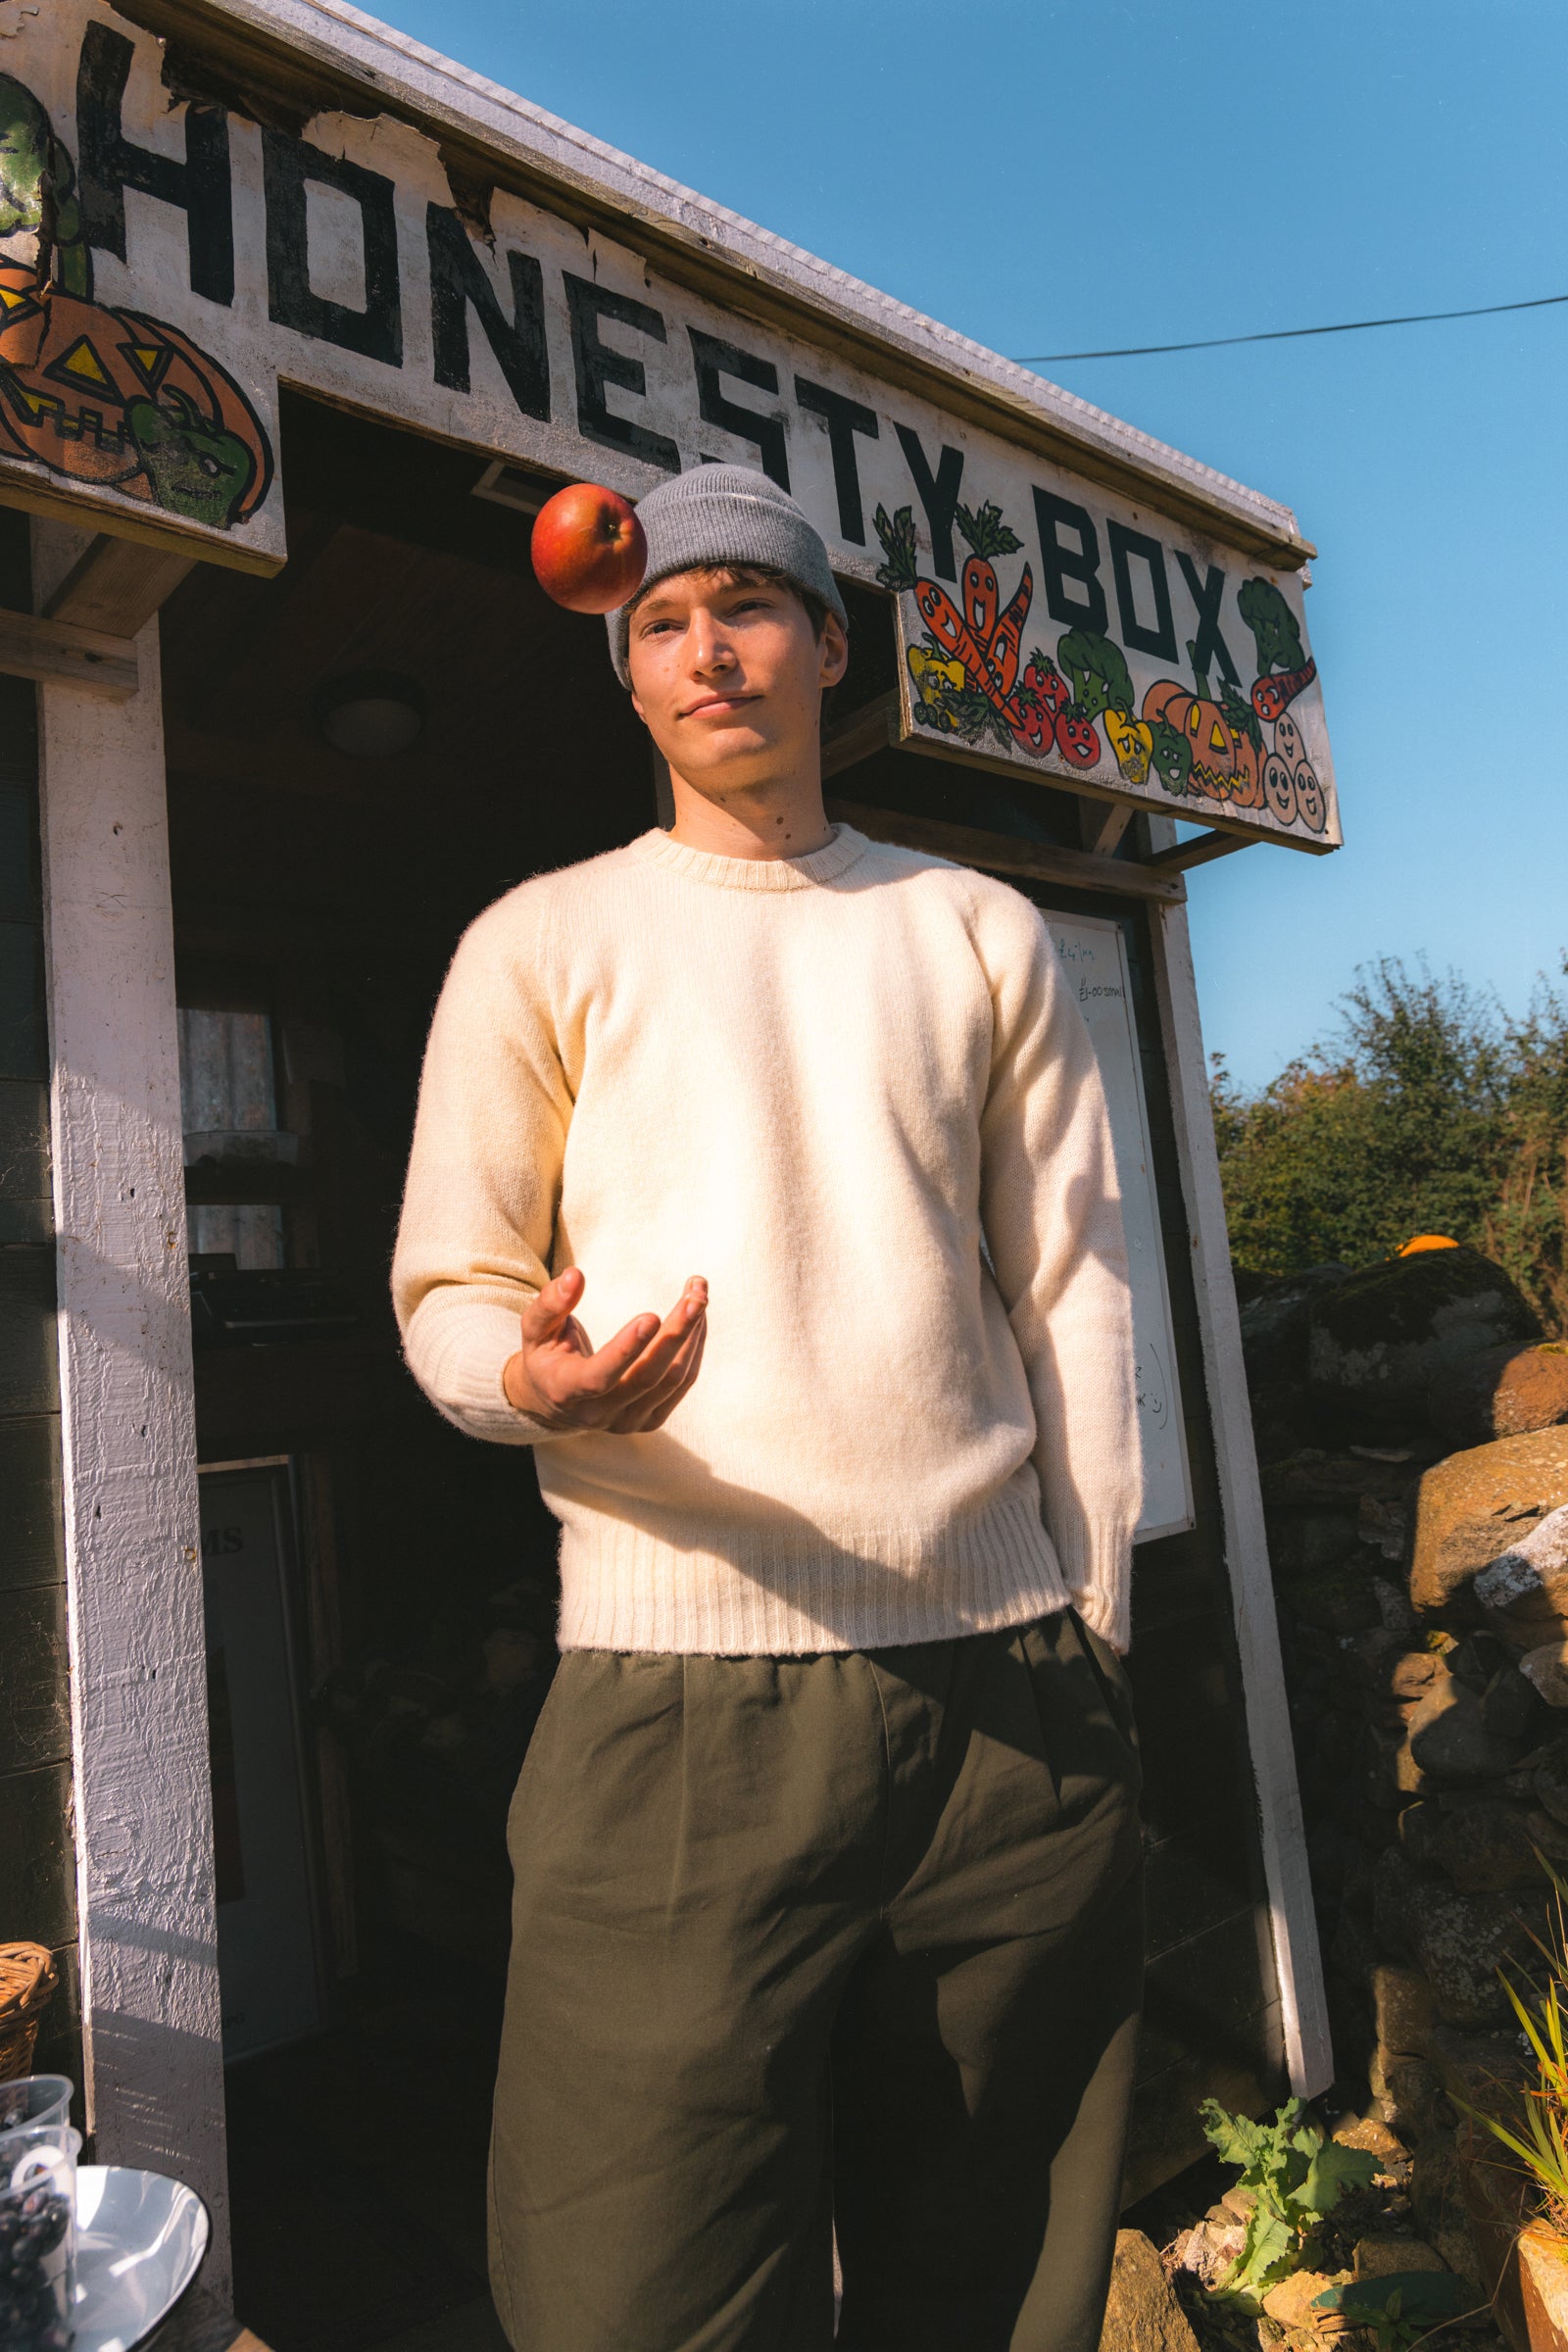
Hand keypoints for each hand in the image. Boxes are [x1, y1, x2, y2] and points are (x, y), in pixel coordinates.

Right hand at [502, 1267, 706, 1434]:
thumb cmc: (546, 1355)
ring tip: (698, 1293)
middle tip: (696, 1295)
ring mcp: (628, 1421)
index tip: (652, 1316)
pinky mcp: (650, 1420)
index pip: (599, 1377)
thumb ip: (551, 1304)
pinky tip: (698, 1318)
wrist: (555, 1400)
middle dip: (677, 1332)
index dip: (626, 1349)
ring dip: (692, 1335)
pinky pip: (681, 1383)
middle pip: (648, 1377)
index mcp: (566, 1391)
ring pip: (672, 1380)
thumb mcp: (535, 1328)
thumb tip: (575, 1276)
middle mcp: (599, 1414)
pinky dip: (694, 1348)